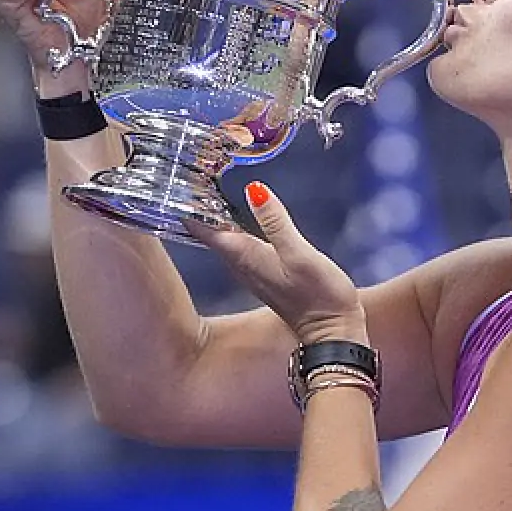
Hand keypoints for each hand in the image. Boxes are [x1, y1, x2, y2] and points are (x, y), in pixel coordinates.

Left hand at [191, 182, 366, 345]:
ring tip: (208, 192)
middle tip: (191, 178)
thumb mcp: (299, 254)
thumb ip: (276, 222)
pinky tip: (237, 219)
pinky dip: (234, 230)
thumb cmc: (318, 293)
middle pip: (211, 234)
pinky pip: (240, 247)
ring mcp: (253, 272)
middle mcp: (242, 265)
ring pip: (225, 241)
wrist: (332, 332)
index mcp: (245, 256)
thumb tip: (253, 189)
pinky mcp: (265, 275)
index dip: (191, 207)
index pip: (206, 229)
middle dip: (200, 208)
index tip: (179, 183)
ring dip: (216, 219)